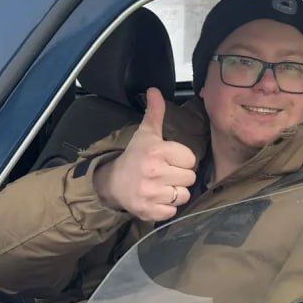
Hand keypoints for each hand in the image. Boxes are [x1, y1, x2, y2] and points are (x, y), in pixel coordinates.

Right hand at [93, 88, 197, 220]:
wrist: (112, 182)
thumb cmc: (135, 157)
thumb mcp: (146, 134)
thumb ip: (155, 113)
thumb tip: (154, 90)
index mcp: (157, 152)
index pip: (190, 159)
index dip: (182, 159)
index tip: (169, 159)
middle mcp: (154, 172)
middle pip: (189, 178)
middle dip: (180, 176)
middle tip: (166, 173)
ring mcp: (151, 193)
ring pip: (183, 195)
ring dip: (175, 192)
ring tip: (162, 186)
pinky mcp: (148, 211)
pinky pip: (173, 211)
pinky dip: (167, 207)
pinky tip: (157, 198)